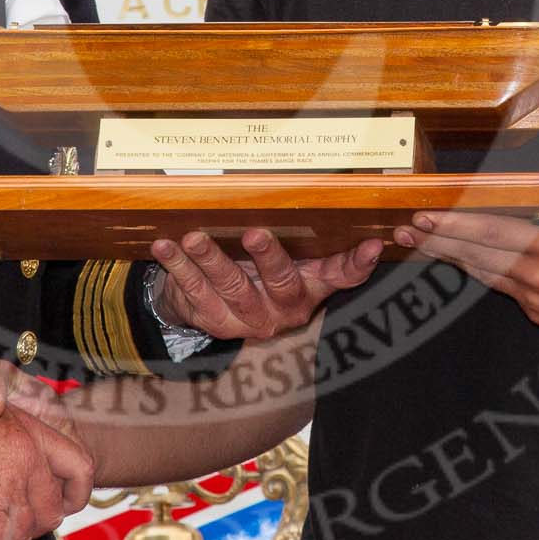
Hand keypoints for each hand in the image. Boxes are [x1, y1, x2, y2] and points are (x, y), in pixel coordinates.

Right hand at [0, 368, 92, 539]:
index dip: (73, 491)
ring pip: (18, 536)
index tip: (64, 502)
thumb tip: (6, 427)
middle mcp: (28, 463)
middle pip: (49, 516)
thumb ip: (7, 412)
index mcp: (34, 433)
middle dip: (28, 525)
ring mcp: (7, 489)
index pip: (81, 469)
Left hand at [151, 229, 382, 339]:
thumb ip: (319, 247)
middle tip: (255, 234)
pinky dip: (178, 267)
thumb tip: (360, 219)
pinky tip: (165, 247)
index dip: (358, 263)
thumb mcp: (295, 262)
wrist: (217, 306)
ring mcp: (247, 318)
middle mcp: (283, 309)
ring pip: (231, 286)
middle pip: (280, 281)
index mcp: (309, 289)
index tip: (373, 244)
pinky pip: (195, 291)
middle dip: (268, 257)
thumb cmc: (261, 272)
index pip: (342, 276)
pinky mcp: (214, 320)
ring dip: (210, 259)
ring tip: (194, 237)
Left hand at [392, 163, 538, 342]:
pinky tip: (466, 261)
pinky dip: (486, 273)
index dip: (452, 225)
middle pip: (477, 257)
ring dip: (454, 260)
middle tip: (405, 231)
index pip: (489, 232)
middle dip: (438, 243)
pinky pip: (508, 290)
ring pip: (487, 276)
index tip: (423, 216)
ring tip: (422, 244)